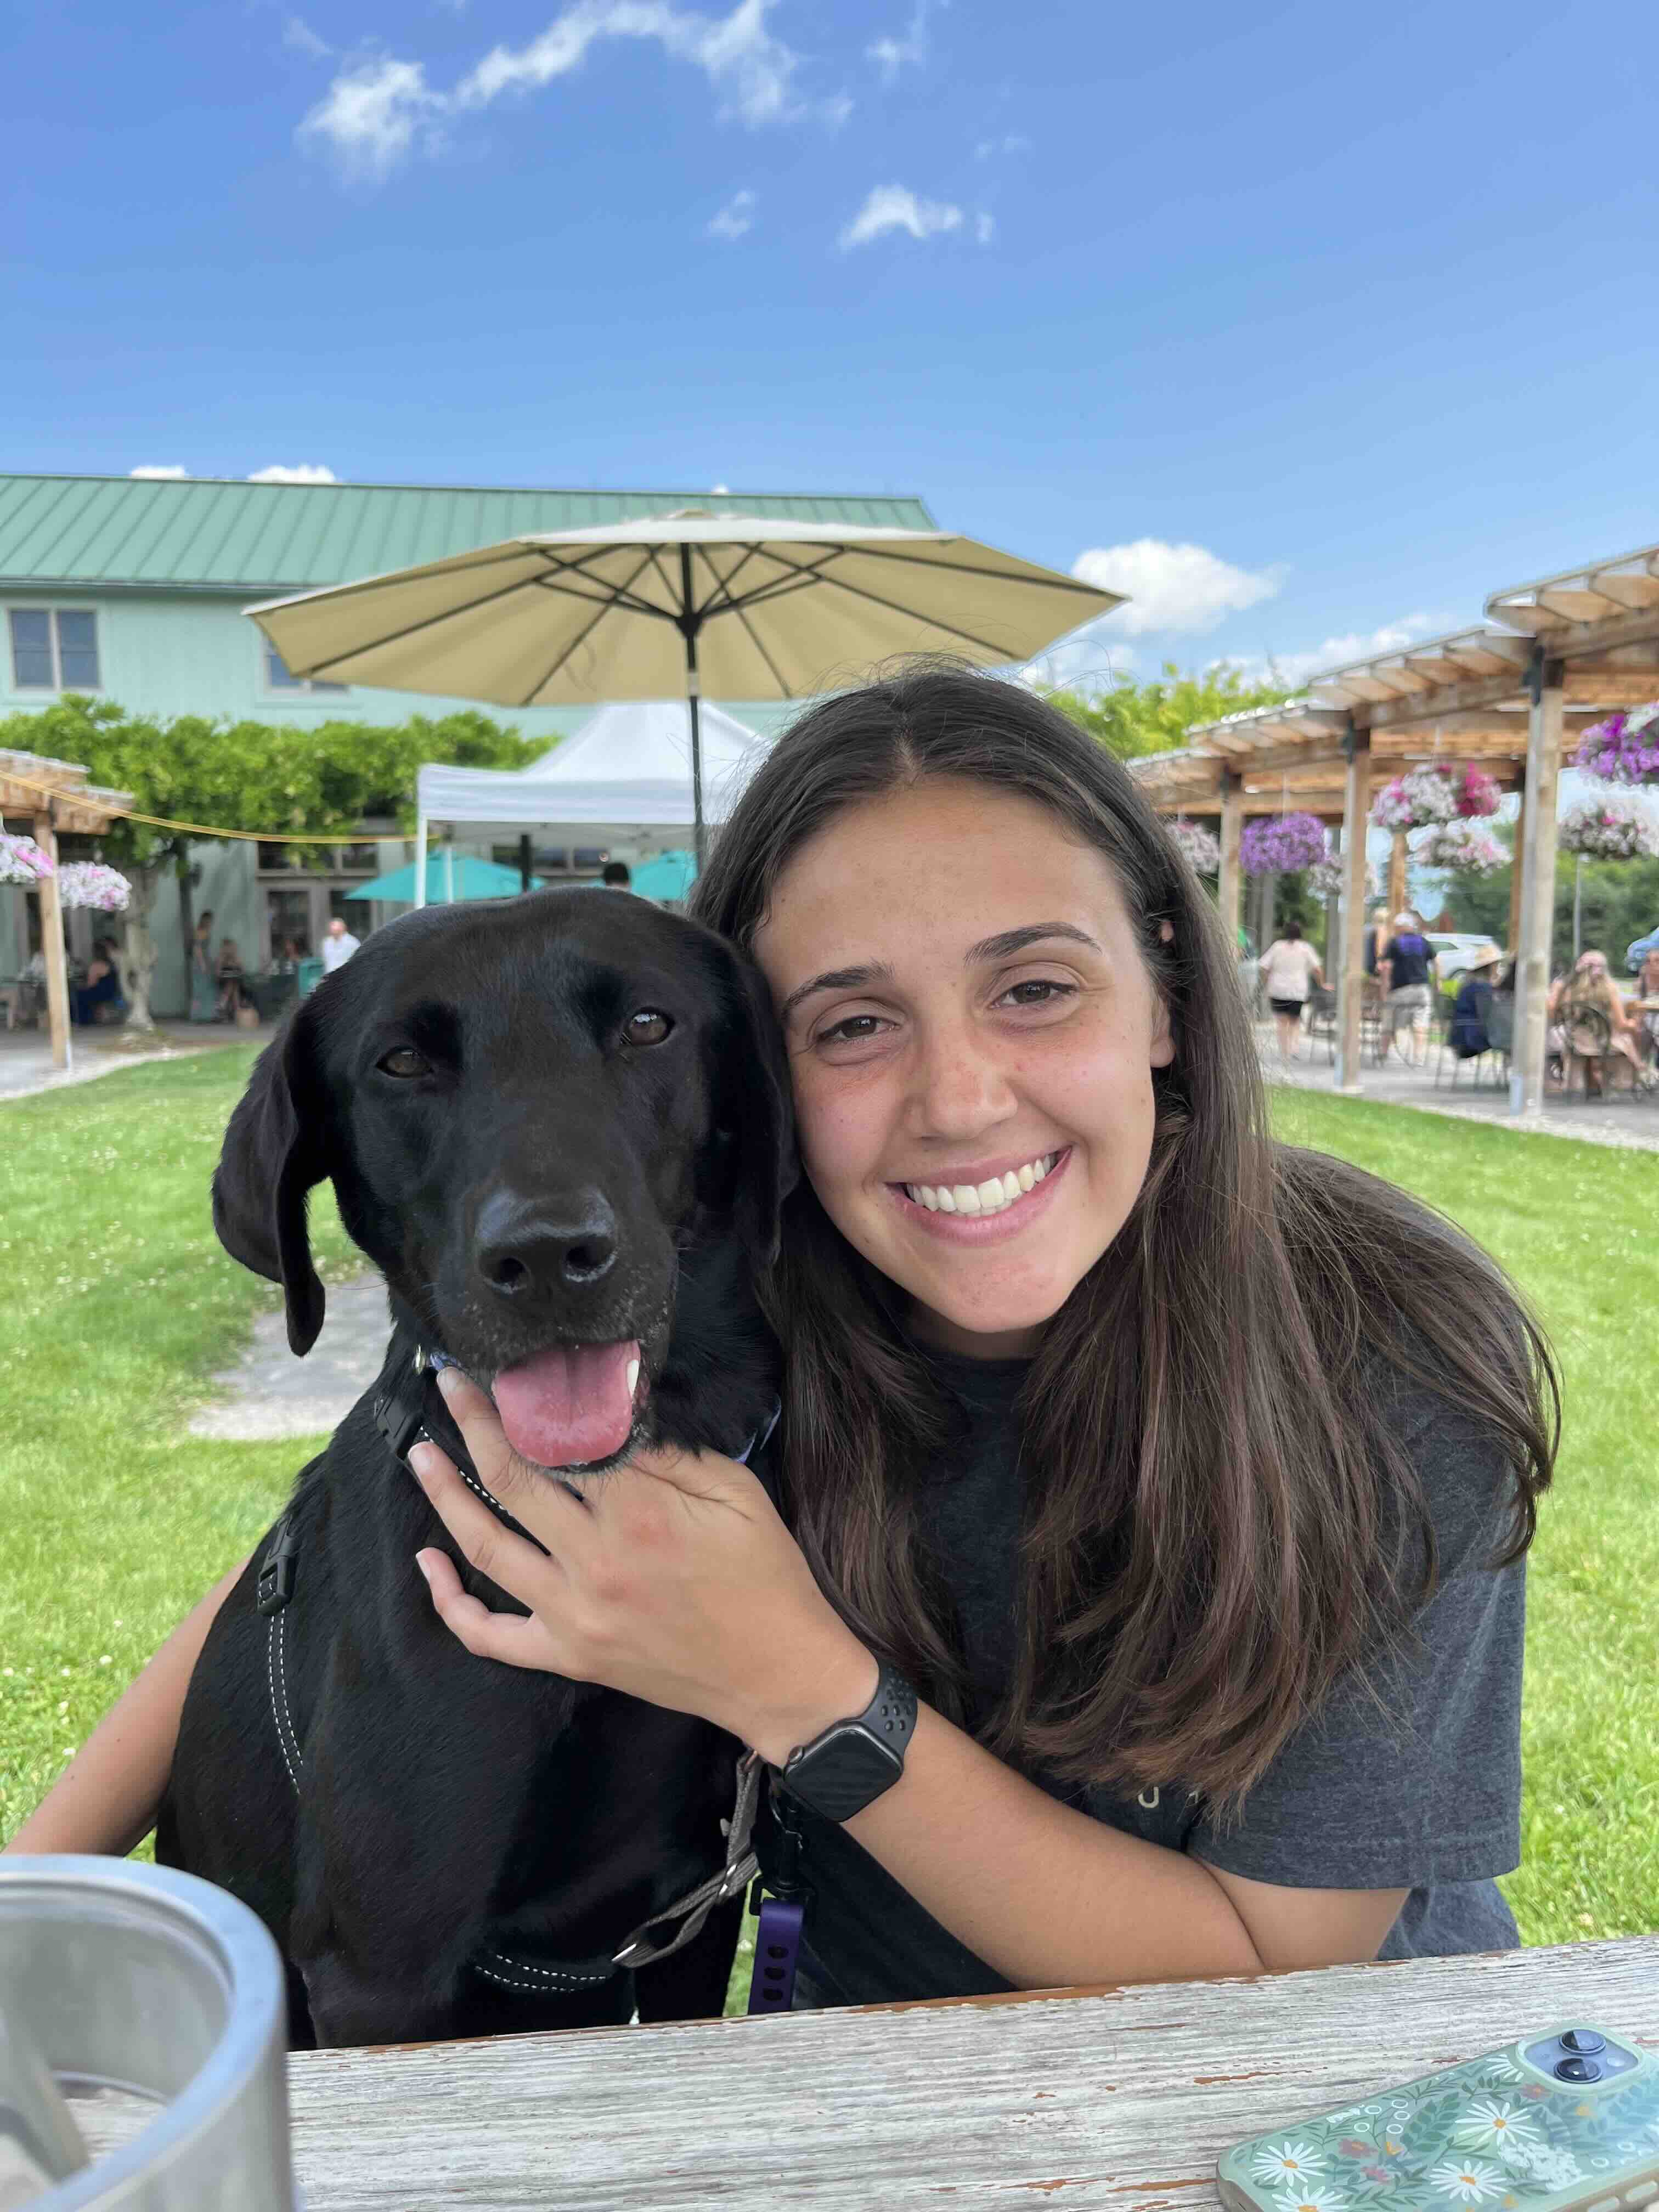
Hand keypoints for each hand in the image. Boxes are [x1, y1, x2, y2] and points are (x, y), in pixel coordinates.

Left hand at [408, 1369, 877, 1764]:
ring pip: (485, 1547)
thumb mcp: (736, 1492)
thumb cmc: (765, 1575)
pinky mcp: (568, 1656)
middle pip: (512, 1479)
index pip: (563, 1440)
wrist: (777, 1674)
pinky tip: (426, 1563)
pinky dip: (448, 1601)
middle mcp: (596, 1562)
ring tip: (421, 1455)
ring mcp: (574, 1615)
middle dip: (473, 1424)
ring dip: (444, 1495)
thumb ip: (669, 1452)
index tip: (501, 1368)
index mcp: (641, 1514)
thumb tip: (612, 1408)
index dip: (526, 1399)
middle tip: (448, 1386)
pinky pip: (489, 1635)